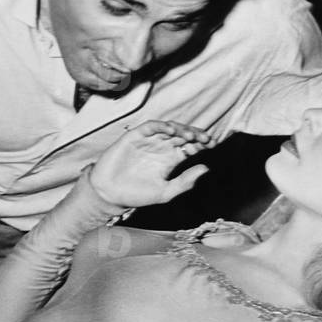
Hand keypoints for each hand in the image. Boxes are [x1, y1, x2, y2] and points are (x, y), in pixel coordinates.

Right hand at [89, 120, 210, 209]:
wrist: (109, 194)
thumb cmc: (136, 195)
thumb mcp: (165, 192)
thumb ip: (185, 182)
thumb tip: (206, 169)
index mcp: (170, 160)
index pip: (189, 146)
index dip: (201, 144)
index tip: (212, 145)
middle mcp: (160, 148)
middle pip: (182, 135)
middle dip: (195, 135)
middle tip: (205, 139)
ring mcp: (148, 141)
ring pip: (168, 129)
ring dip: (180, 130)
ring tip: (191, 136)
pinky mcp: (134, 137)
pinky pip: (150, 127)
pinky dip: (161, 126)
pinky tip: (171, 130)